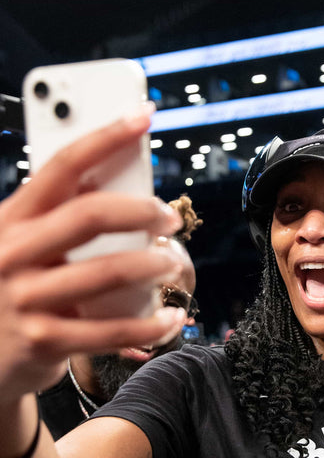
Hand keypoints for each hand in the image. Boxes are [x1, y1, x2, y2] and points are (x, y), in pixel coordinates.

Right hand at [0, 109, 185, 402]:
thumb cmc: (11, 289)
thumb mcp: (21, 244)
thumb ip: (58, 218)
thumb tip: (123, 187)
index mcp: (12, 218)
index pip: (62, 166)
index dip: (106, 138)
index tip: (142, 117)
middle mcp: (14, 252)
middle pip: (90, 214)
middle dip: (142, 210)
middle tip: (169, 217)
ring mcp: (26, 298)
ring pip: (108, 272)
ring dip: (154, 266)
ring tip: (172, 265)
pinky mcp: (43, 340)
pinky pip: (111, 330)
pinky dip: (150, 326)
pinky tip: (168, 320)